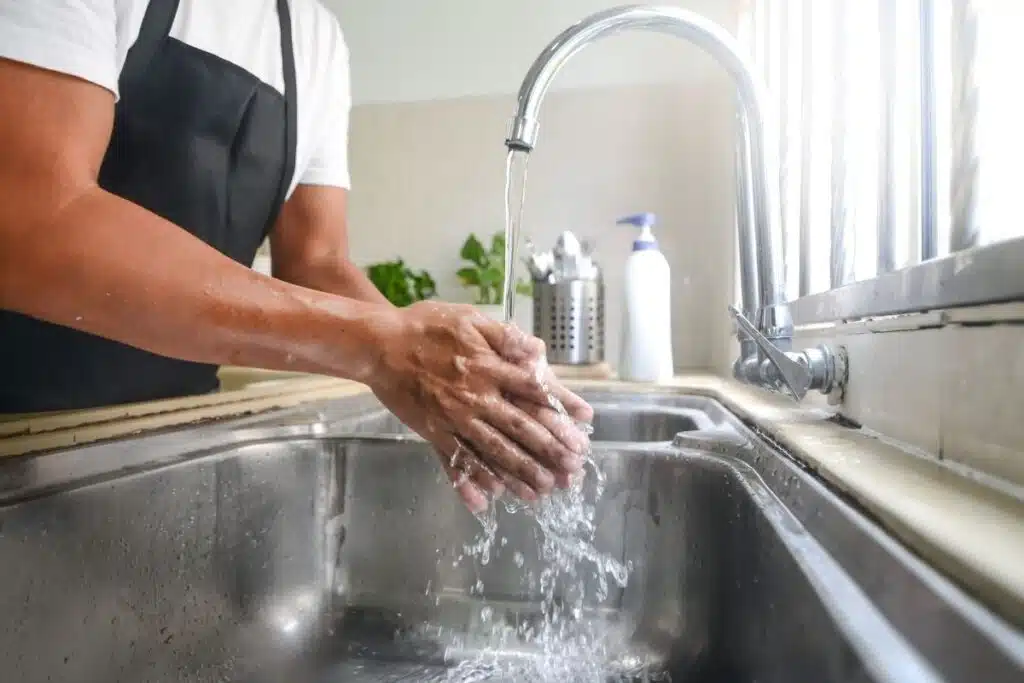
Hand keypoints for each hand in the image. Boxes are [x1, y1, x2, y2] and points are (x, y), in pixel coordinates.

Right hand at [365, 301, 592, 511]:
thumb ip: (506, 336)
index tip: (586, 420)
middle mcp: (476, 395)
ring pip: (493, 450)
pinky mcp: (433, 431)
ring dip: (520, 472)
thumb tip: (538, 352)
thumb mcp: (470, 318)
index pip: (535, 388)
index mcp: (488, 365)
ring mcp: (454, 417)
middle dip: (550, 449)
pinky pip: (456, 460)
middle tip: (574, 468)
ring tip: (543, 490)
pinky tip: (489, 497)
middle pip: (520, 427)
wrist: (378, 344)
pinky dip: (471, 480)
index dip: (563, 405)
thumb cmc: (425, 326)